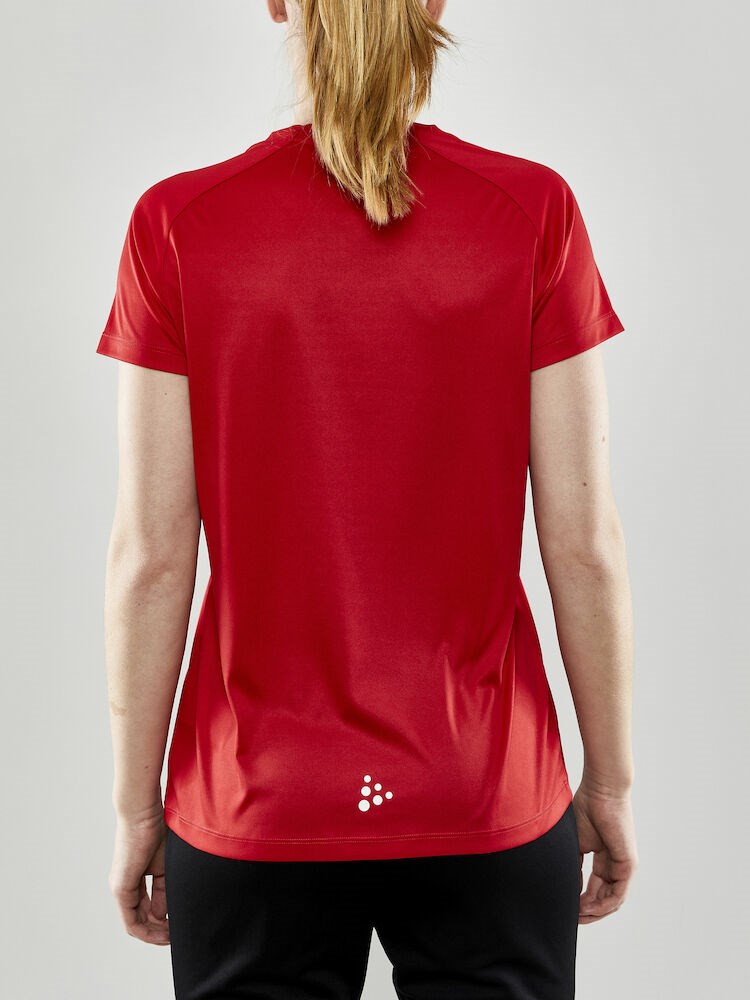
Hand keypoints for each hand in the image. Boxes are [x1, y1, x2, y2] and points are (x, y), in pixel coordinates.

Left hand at [109, 805, 169, 944]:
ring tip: (172, 937)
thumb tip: (165, 914)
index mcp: (135, 878)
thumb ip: (164, 889)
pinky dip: (146, 931)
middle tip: (177, 936)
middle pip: (140, 919)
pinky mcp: (121, 888)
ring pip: (135, 923)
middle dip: (159, 931)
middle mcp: (124, 886)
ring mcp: (121, 888)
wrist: (143, 812)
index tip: (179, 925)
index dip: (163, 921)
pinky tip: (162, 934)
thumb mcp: (166, 865)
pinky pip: (131, 920)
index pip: (147, 908)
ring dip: (153, 934)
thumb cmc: (157, 829)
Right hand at [571, 778, 637, 923]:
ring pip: (611, 900)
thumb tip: (567, 889)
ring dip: (594, 911)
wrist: (601, 790)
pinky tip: (587, 908)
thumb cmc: (586, 807)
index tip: (565, 908)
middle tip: (571, 919)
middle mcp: (616, 864)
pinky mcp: (628, 864)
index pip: (595, 887)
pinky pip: (618, 894)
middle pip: (603, 897)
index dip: (581, 901)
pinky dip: (602, 904)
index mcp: (604, 858)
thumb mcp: (575, 842)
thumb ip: (573, 866)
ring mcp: (624, 866)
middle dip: (587, 911)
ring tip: (577, 916)